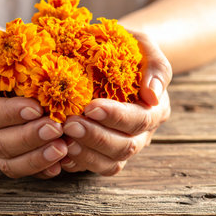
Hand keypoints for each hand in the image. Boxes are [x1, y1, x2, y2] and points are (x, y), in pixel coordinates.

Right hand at [0, 40, 67, 178]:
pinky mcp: (15, 157)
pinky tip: (62, 163)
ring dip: (37, 158)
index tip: (36, 108)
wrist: (7, 65)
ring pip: (11, 162)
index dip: (12, 113)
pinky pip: (25, 170)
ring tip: (63, 148)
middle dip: (30, 137)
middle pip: (1, 142)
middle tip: (56, 129)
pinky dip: (43, 170)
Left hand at [60, 33, 171, 174]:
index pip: (139, 119)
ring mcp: (122, 146)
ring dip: (86, 154)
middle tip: (69, 124)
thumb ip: (155, 67)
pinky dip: (77, 164)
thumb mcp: (144, 47)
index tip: (90, 107)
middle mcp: (141, 133)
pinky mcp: (103, 154)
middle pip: (125, 146)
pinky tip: (60, 153)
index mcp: (154, 109)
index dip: (115, 116)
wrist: (110, 58)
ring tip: (64, 140)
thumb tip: (153, 94)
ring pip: (110, 163)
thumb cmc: (126, 49)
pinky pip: (93, 167)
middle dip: (96, 137)